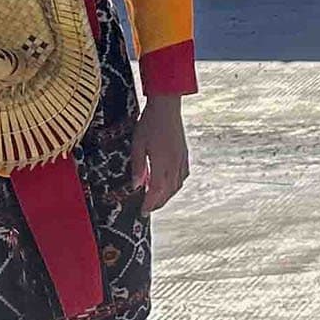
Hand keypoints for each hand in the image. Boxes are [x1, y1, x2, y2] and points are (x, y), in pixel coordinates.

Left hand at [130, 97, 189, 211]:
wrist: (167, 107)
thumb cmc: (149, 123)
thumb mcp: (137, 144)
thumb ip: (137, 166)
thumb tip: (135, 185)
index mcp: (161, 163)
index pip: (156, 190)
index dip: (149, 203)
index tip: (143, 212)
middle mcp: (174, 164)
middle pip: (168, 191)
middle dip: (158, 203)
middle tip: (148, 209)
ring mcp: (181, 159)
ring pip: (177, 185)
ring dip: (168, 195)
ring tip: (158, 199)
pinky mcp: (184, 154)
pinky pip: (183, 176)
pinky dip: (176, 185)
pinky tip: (170, 184)